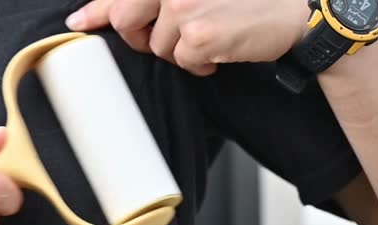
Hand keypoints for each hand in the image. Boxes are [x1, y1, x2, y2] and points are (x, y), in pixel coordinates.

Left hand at [66, 0, 309, 75]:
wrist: (299, 8)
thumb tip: (113, 11)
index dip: (96, 9)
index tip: (78, 21)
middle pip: (125, 21)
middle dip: (140, 36)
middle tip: (171, 36)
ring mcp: (184, 6)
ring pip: (156, 46)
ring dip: (179, 50)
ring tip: (211, 36)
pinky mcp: (198, 35)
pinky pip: (181, 62)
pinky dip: (199, 65)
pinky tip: (220, 51)